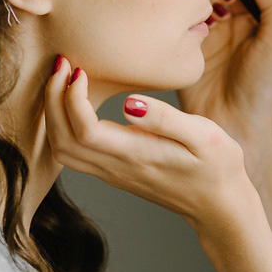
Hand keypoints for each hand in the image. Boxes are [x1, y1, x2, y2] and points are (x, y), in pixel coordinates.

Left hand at [44, 56, 257, 236]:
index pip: (84, 129)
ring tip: (63, 80)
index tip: (79, 68)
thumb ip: (166, 119)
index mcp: (137, 155)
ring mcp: (112, 174)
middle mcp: (117, 168)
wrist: (219, 206)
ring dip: (53, 114)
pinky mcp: (113, 173)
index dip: (71, 97)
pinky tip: (72, 102)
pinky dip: (61, 125)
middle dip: (52, 100)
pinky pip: (72, 154)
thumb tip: (128, 103)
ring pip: (61, 150)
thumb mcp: (204, 136)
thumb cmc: (217, 166)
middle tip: (62, 64)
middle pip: (61, 140)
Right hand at [178, 0, 271, 186]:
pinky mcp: (181, 54)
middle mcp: (225, 29)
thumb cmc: (261, 91)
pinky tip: (169, 4)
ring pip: (191, 4)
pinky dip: (171, 13)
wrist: (236, 130)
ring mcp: (201, 41)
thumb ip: (271, 7)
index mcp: (250, 25)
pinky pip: (173, 26)